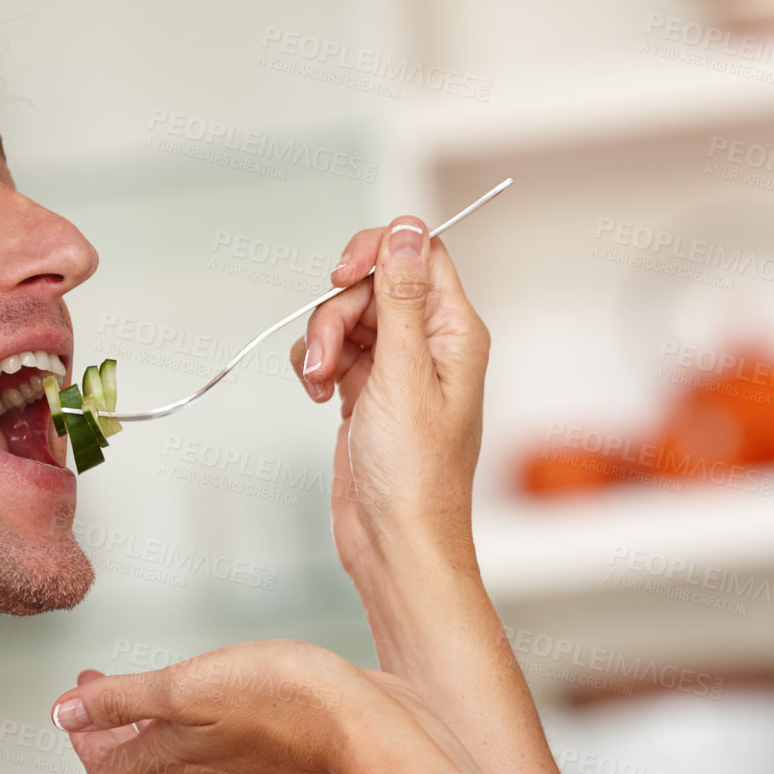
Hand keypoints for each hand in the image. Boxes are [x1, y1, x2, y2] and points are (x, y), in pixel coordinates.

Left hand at [50, 640, 480, 773]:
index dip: (83, 737)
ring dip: (154, 732)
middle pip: (139, 770)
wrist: (364, 724)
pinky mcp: (275, 755)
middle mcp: (203, 772)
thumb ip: (124, 701)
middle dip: (113, 732)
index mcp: (172, 758)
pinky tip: (217, 707)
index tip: (78, 696)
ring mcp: (241, 768)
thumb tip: (63, 715)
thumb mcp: (188, 685)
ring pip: (179, 765)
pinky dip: (199, 733)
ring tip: (152, 698)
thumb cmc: (284, 701)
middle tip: (103, 693)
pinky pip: (220, 756)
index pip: (106, 768)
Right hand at [290, 218, 489, 583]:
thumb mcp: (403, 374)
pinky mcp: (367, 394)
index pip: (420, 255)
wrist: (396, 542)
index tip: (343, 273)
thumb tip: (408, 231)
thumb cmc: (414, 475)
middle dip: (337, 313)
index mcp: (455, 334)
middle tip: (329, 358)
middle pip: (373, 286)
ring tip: (320, 385)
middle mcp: (430, 347)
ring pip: (347, 319)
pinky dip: (317, 367)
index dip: (378, 252)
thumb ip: (401, 297)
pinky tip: (318, 396)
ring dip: (322, 343)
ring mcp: (397, 371)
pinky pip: (334, 353)